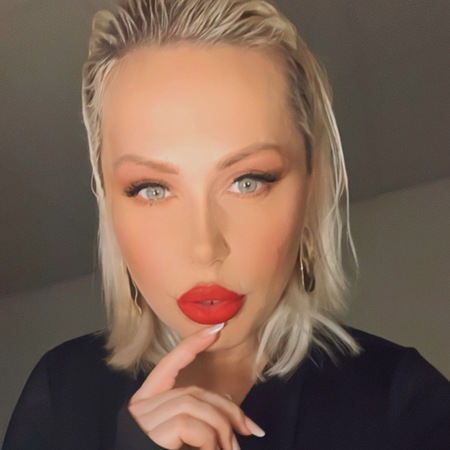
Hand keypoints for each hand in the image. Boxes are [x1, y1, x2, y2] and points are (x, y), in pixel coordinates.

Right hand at [128, 323, 264, 449]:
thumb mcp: (181, 438)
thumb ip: (197, 418)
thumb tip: (232, 408)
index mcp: (147, 401)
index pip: (169, 363)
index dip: (191, 344)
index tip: (215, 329)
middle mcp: (142, 405)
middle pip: (194, 391)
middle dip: (228, 408)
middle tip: (250, 430)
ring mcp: (144, 418)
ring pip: (196, 405)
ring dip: (222, 429)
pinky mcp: (151, 433)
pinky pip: (191, 424)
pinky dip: (210, 440)